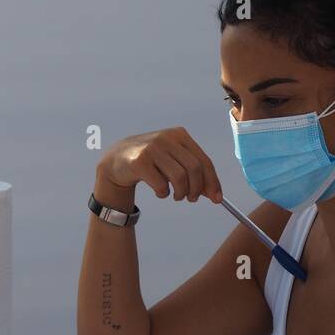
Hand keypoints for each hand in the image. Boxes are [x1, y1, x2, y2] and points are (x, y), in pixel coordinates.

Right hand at [96, 127, 222, 204]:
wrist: (118, 159)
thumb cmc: (151, 161)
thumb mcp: (173, 161)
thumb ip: (192, 173)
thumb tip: (213, 194)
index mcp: (180, 135)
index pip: (204, 160)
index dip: (212, 181)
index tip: (217, 199)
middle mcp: (167, 138)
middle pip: (194, 169)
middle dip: (197, 189)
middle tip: (192, 199)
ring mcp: (152, 148)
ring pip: (179, 177)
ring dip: (181, 193)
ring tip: (176, 196)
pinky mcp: (139, 162)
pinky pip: (161, 185)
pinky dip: (164, 193)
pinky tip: (160, 192)